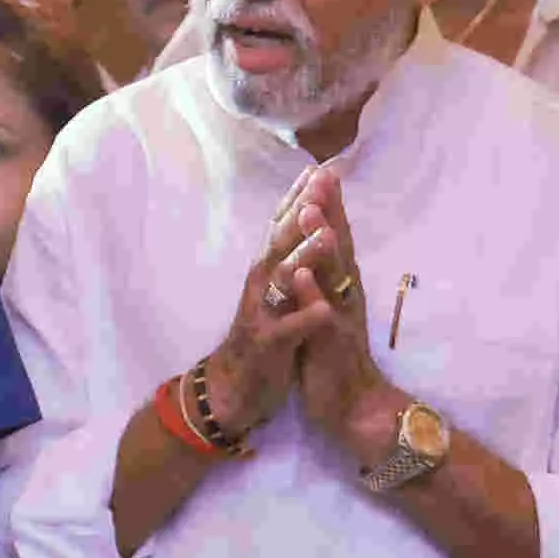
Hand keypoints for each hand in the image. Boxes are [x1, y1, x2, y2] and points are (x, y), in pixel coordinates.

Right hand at [199, 162, 348, 440]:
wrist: (233, 390)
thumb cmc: (263, 336)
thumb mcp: (276, 291)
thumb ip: (288, 256)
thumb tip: (304, 217)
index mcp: (268, 269)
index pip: (284, 225)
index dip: (301, 196)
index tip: (322, 167)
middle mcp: (262, 284)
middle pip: (281, 241)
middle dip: (302, 212)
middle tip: (321, 183)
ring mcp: (263, 313)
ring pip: (284, 280)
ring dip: (305, 256)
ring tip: (326, 236)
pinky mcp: (268, 346)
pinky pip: (288, 330)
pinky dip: (305, 318)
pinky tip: (324, 308)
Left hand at [282, 167, 401, 476]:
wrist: (353, 407)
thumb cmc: (335, 358)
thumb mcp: (326, 312)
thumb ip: (325, 280)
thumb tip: (319, 249)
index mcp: (340, 287)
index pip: (334, 238)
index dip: (328, 204)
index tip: (322, 168)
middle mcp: (344, 296)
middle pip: (337, 245)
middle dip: (329, 208)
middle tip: (324, 172)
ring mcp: (339, 318)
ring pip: (331, 274)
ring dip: (322, 241)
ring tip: (311, 209)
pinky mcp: (330, 346)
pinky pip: (320, 317)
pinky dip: (311, 296)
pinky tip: (301, 275)